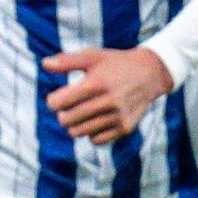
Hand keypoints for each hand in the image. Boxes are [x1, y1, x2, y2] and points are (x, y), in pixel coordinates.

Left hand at [43, 45, 175, 145]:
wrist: (152, 73)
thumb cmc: (116, 63)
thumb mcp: (93, 56)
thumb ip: (67, 61)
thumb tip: (44, 64)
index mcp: (96, 83)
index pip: (57, 103)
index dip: (53, 101)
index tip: (60, 96)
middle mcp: (108, 102)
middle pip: (66, 120)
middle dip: (63, 114)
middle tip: (70, 106)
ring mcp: (118, 116)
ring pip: (78, 133)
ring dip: (75, 124)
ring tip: (82, 113)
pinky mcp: (125, 128)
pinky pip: (96, 140)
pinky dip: (92, 133)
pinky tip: (96, 120)